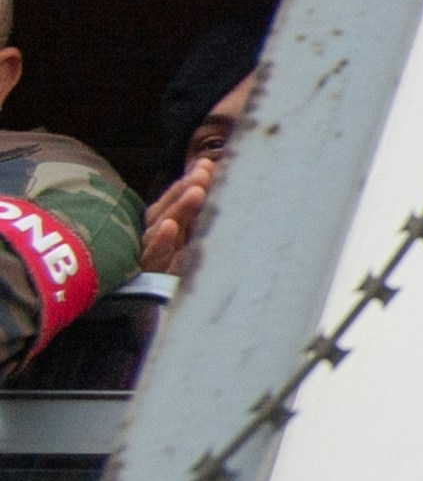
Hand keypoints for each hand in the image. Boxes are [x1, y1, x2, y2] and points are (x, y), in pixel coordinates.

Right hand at [139, 157, 217, 273]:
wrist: (149, 316)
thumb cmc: (175, 278)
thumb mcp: (191, 248)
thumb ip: (199, 222)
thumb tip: (219, 188)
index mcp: (162, 229)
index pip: (174, 201)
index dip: (188, 182)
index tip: (208, 164)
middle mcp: (152, 239)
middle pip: (168, 209)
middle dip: (186, 189)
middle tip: (205, 172)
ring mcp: (148, 255)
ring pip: (161, 226)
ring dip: (179, 208)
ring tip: (197, 190)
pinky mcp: (145, 274)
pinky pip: (152, 257)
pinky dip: (161, 241)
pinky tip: (171, 228)